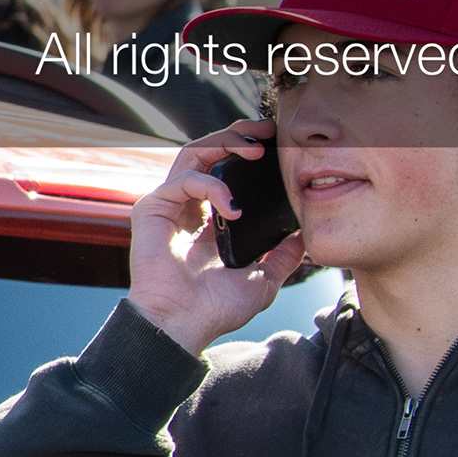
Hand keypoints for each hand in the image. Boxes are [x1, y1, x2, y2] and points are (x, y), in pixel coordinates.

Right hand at [127, 117, 304, 354]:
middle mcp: (186, 206)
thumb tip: (304, 236)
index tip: (276, 144)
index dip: (247, 152)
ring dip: (224, 144)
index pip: (224, 170)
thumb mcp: (263, 280)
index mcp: (207, 219)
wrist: (184, 324)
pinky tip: (233, 207)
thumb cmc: (214, 309)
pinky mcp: (152, 209)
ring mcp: (167, 206)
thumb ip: (282, 257)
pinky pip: (183, 180)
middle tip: (267, 131)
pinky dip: (212, 186)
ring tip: (255, 151)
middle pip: (207, 152)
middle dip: (237, 135)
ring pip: (192, 154)